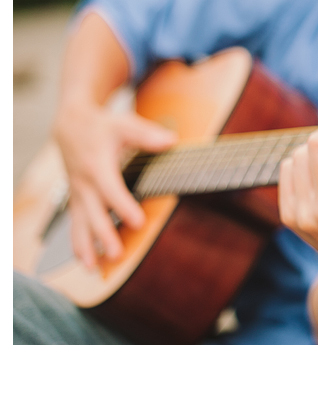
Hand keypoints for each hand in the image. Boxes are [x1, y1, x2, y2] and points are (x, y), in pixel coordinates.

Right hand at [53, 101, 176, 267]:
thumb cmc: (103, 127)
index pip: (110, 190)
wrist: (70, 126)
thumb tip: (171, 141)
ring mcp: (77, 194)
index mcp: (97, 166)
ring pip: (79, 225)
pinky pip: (74, 226)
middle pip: (92, 214)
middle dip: (103, 235)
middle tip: (115, 255)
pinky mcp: (75, 201)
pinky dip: (77, 245)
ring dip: (85, 248)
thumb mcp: (124, 124)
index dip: (123, 206)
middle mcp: (84, 184)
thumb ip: (146, 135)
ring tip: (93, 269)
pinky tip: (86, 264)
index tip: (137, 222)